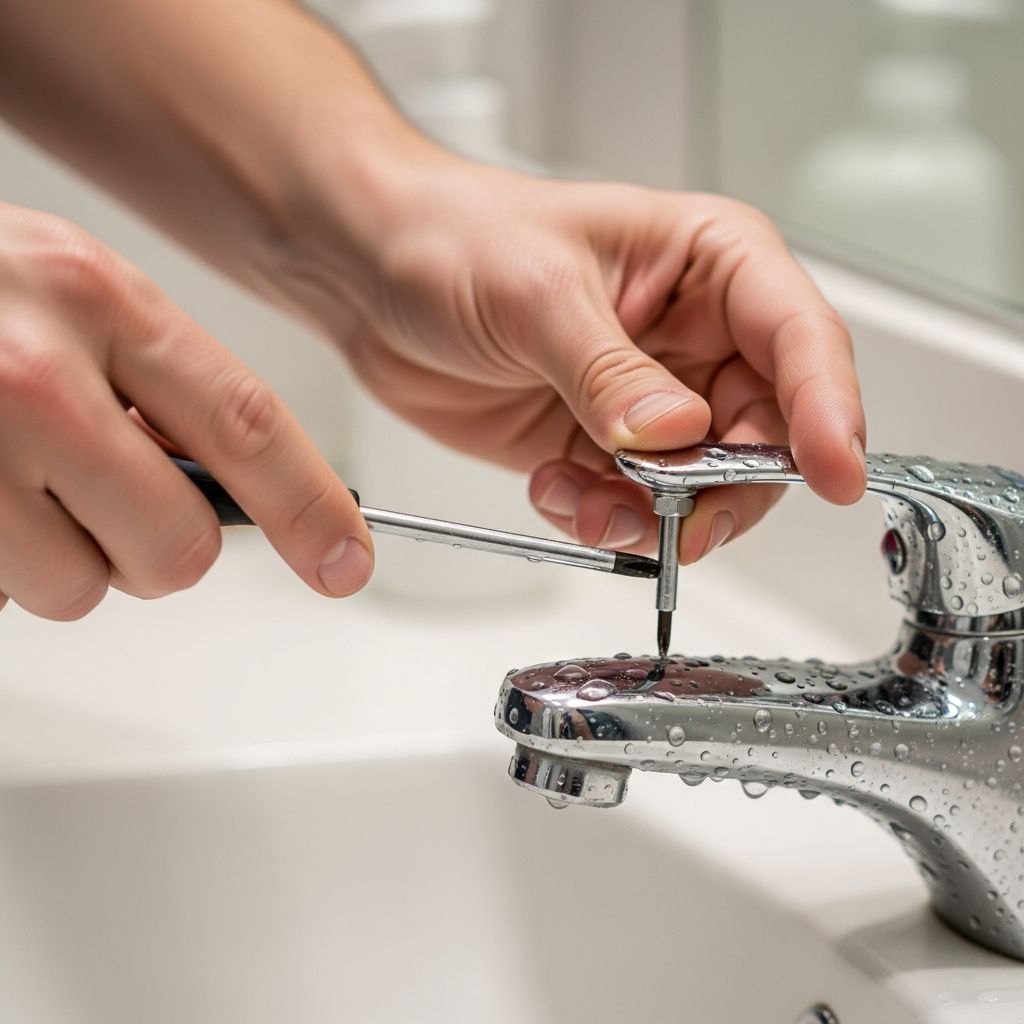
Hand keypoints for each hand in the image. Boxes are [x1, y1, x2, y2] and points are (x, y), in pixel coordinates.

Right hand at [0, 203, 370, 619]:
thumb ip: (159, 382)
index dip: (312, 509)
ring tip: (12, 487)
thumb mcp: (70, 295)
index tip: (347, 562)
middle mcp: (28, 371)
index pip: (248, 426)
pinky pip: (1, 596)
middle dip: (154, 547)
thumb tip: (244, 488)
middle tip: (105, 503)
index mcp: (95, 297)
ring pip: (78, 590)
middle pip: (174, 547)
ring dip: (61, 559)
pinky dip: (1, 565)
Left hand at [318, 161, 865, 562]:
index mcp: (710, 264)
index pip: (801, 339)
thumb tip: (677, 436)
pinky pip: (637, 507)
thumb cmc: (455, 237)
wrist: (375, 276)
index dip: (828, 410)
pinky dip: (605, 518)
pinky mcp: (606, 446)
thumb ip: (611, 374)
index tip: (835, 473)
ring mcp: (653, 399)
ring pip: (705, 487)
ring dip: (658, 516)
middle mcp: (696, 336)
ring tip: (590, 504)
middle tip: (675, 516)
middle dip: (724, 489)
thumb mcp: (538, 294)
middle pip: (767, 436)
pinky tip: (554, 488)